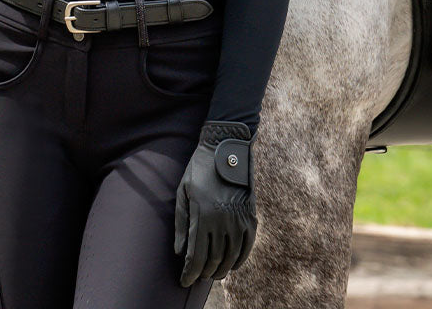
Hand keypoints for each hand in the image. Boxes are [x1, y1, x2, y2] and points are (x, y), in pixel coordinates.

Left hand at [174, 121, 256, 286]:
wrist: (226, 149)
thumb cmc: (199, 169)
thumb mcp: (183, 192)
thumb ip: (180, 223)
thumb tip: (180, 252)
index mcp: (203, 215)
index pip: (196, 256)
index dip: (189, 273)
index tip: (184, 281)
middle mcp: (222, 219)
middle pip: (214, 259)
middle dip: (204, 273)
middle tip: (197, 277)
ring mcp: (239, 218)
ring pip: (231, 256)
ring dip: (221, 270)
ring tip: (213, 274)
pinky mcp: (250, 215)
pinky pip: (247, 245)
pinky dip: (240, 259)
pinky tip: (232, 264)